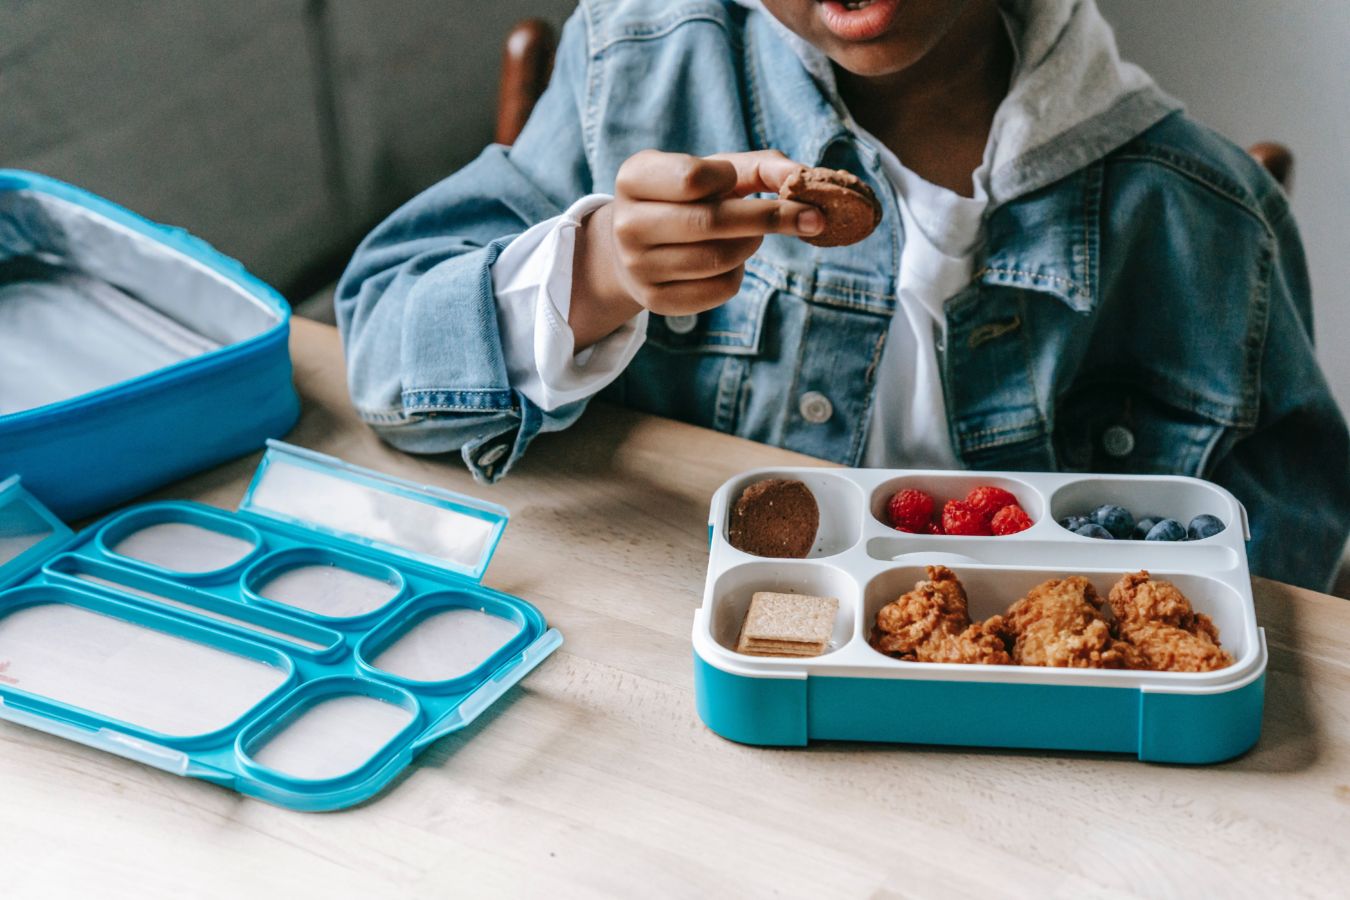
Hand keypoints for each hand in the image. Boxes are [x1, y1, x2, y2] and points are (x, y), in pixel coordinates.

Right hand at [569, 149, 822, 349]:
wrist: (635, 246)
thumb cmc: (686, 198)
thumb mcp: (713, 171)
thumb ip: (760, 167)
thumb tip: (802, 177)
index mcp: (634, 178)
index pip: (692, 177)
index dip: (727, 179)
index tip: (738, 182)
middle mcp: (627, 224)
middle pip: (712, 222)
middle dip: (770, 218)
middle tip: (812, 216)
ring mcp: (638, 267)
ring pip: (719, 259)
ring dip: (752, 244)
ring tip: (754, 235)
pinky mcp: (656, 301)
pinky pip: (718, 289)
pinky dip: (739, 273)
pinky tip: (731, 261)